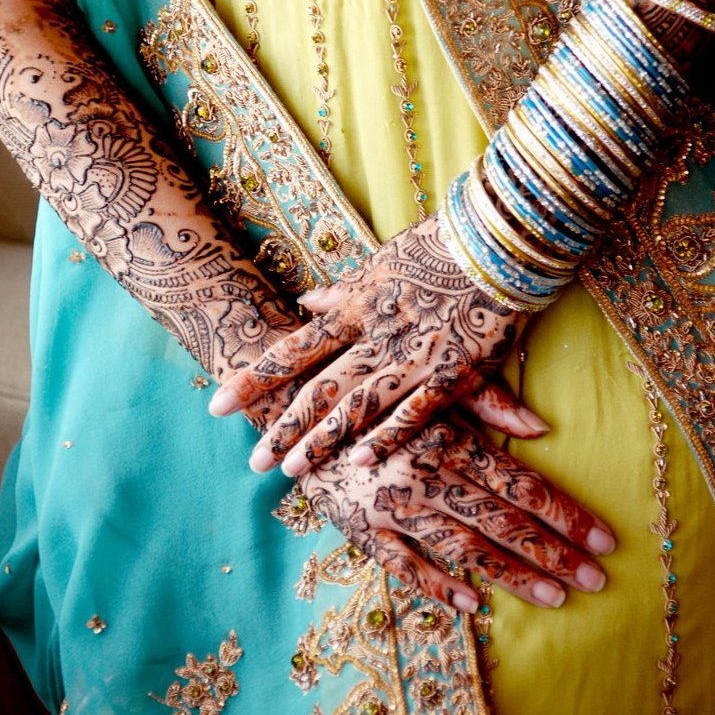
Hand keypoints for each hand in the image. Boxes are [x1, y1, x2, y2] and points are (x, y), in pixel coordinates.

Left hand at [209, 214, 527, 474]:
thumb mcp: (381, 264)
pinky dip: (388, 436)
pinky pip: (414, 411)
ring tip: (292, 471)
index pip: (293, 350)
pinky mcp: (450, 373)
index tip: (218, 406)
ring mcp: (411, 356)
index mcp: (355, 308)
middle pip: (318, 388)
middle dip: (283, 427)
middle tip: (253, 461)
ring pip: (357, 406)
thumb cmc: (439, 248)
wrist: (496, 243)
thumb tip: (305, 300)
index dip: (254, 380)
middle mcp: (375, 336)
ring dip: (323, 441)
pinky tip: (362, 460)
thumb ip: (343, 291)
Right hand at [295, 416, 614, 609]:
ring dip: (513, 575)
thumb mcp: (429, 386)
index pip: (521, 484)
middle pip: (502, 522)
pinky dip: (440, 586)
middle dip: (554, 553)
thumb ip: (487, 402)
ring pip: (463, 548)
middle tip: (597, 580)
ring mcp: (391, 506)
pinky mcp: (359, 528)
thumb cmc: (374, 391)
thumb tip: (542, 426)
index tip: (605, 540)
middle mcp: (425, 475)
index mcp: (447, 438)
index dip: (567, 514)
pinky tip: (476, 604)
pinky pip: (405, 565)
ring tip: (556, 597)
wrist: (292, 403)